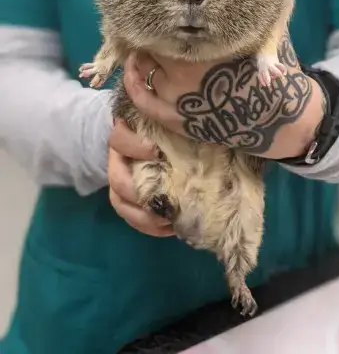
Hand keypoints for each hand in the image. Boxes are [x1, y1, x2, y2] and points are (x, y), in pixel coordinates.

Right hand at [108, 119, 174, 236]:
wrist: (168, 141)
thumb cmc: (173, 131)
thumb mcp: (174, 125)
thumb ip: (178, 127)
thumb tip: (206, 131)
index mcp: (129, 136)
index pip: (119, 139)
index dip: (133, 146)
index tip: (156, 151)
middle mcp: (120, 159)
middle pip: (117, 179)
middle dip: (140, 193)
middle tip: (166, 199)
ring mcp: (122, 181)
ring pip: (119, 203)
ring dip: (144, 217)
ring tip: (169, 220)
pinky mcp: (128, 200)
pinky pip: (130, 218)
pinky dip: (149, 227)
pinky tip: (170, 228)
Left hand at [124, 33, 325, 159]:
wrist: (276, 119)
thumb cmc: (270, 74)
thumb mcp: (262, 37)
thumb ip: (244, 19)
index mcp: (204, 45)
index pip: (167, 24)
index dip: (161, 15)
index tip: (160, 9)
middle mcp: (184, 69)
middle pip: (152, 44)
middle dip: (151, 35)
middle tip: (152, 28)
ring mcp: (176, 96)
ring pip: (144, 68)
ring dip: (141, 57)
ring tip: (142, 47)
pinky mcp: (174, 118)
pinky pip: (142, 100)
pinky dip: (132, 84)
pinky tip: (131, 71)